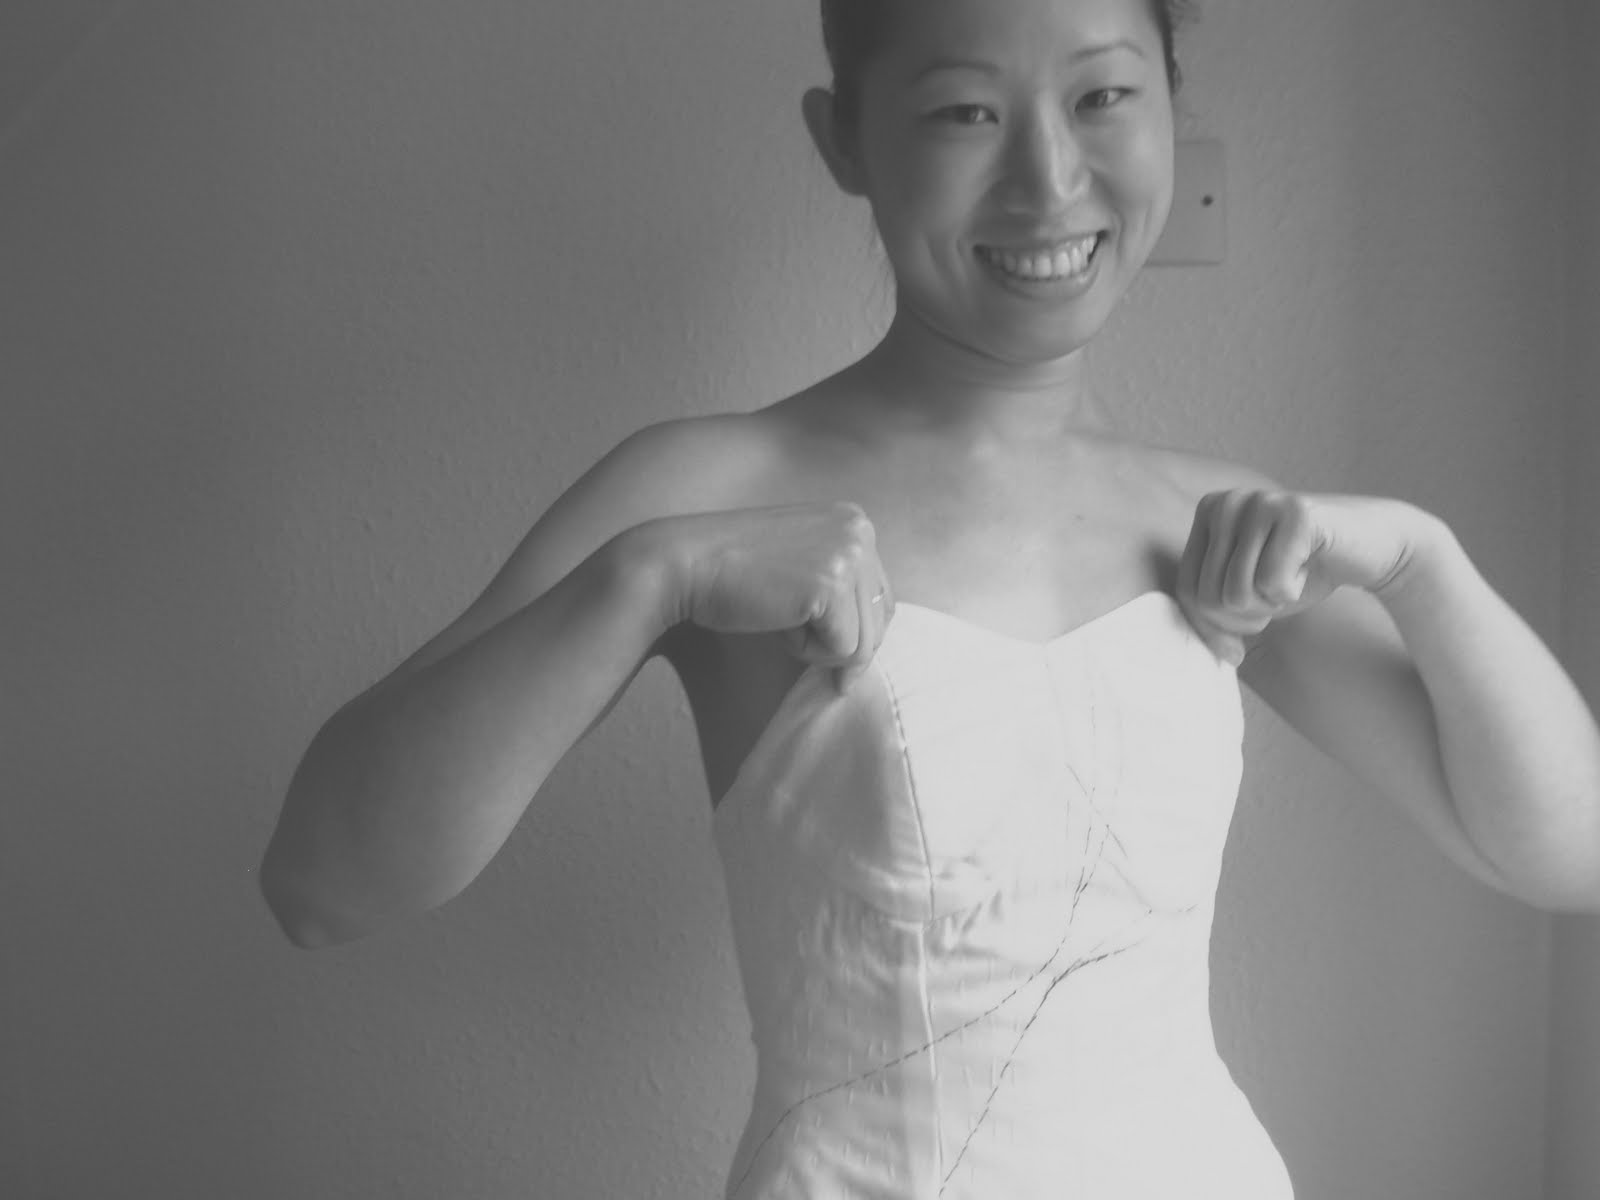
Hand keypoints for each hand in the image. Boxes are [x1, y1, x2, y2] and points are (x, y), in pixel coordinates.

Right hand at [661, 500, 892, 694]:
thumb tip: (867, 657)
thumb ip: (838, 587)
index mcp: (854, 520)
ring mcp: (849, 555)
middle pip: (879, 621)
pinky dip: (807, 651)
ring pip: (864, 641)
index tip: (813, 633)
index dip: (852, 629)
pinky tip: (776, 622)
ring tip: (780, 618)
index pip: (880, 598)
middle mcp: (860, 530)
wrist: (684, 564)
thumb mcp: (800, 564)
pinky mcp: (831, 585)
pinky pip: (843, 650)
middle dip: (838, 642)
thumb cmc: (733, 572)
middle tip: (788, 628)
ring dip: (820, 647)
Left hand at [1175, 488, 1429, 665]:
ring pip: (1237, 594)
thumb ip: (1217, 616)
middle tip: (1277, 592)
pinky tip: (1308, 566)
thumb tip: (1221, 652)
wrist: (1371, 546)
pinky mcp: (1295, 512)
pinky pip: (1272, 583)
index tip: (1242, 639)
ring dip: (1271, 602)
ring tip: (1291, 576)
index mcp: (1207, 513)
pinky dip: (1294, 590)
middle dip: (1248, 615)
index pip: (1187, 590)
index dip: (1215, 628)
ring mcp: (1259, 502)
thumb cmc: (1301, 571)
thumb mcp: (1247, 596)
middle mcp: (1227, 502)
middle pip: (1210, 598)